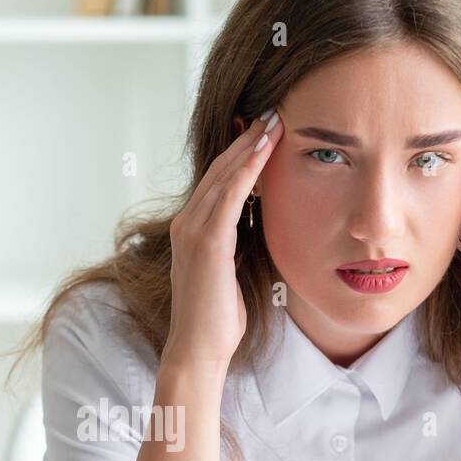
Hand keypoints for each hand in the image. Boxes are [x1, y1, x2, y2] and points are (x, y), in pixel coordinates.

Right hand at [164, 109, 283, 370]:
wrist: (198, 350)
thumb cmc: (218, 319)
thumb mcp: (231, 271)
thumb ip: (239, 244)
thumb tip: (262, 226)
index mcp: (192, 230)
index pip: (219, 181)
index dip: (241, 153)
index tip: (264, 130)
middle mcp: (186, 223)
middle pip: (220, 169)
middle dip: (246, 139)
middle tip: (272, 111)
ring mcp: (192, 231)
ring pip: (224, 176)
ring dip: (250, 145)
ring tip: (274, 120)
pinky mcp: (206, 242)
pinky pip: (229, 196)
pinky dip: (247, 170)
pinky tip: (264, 149)